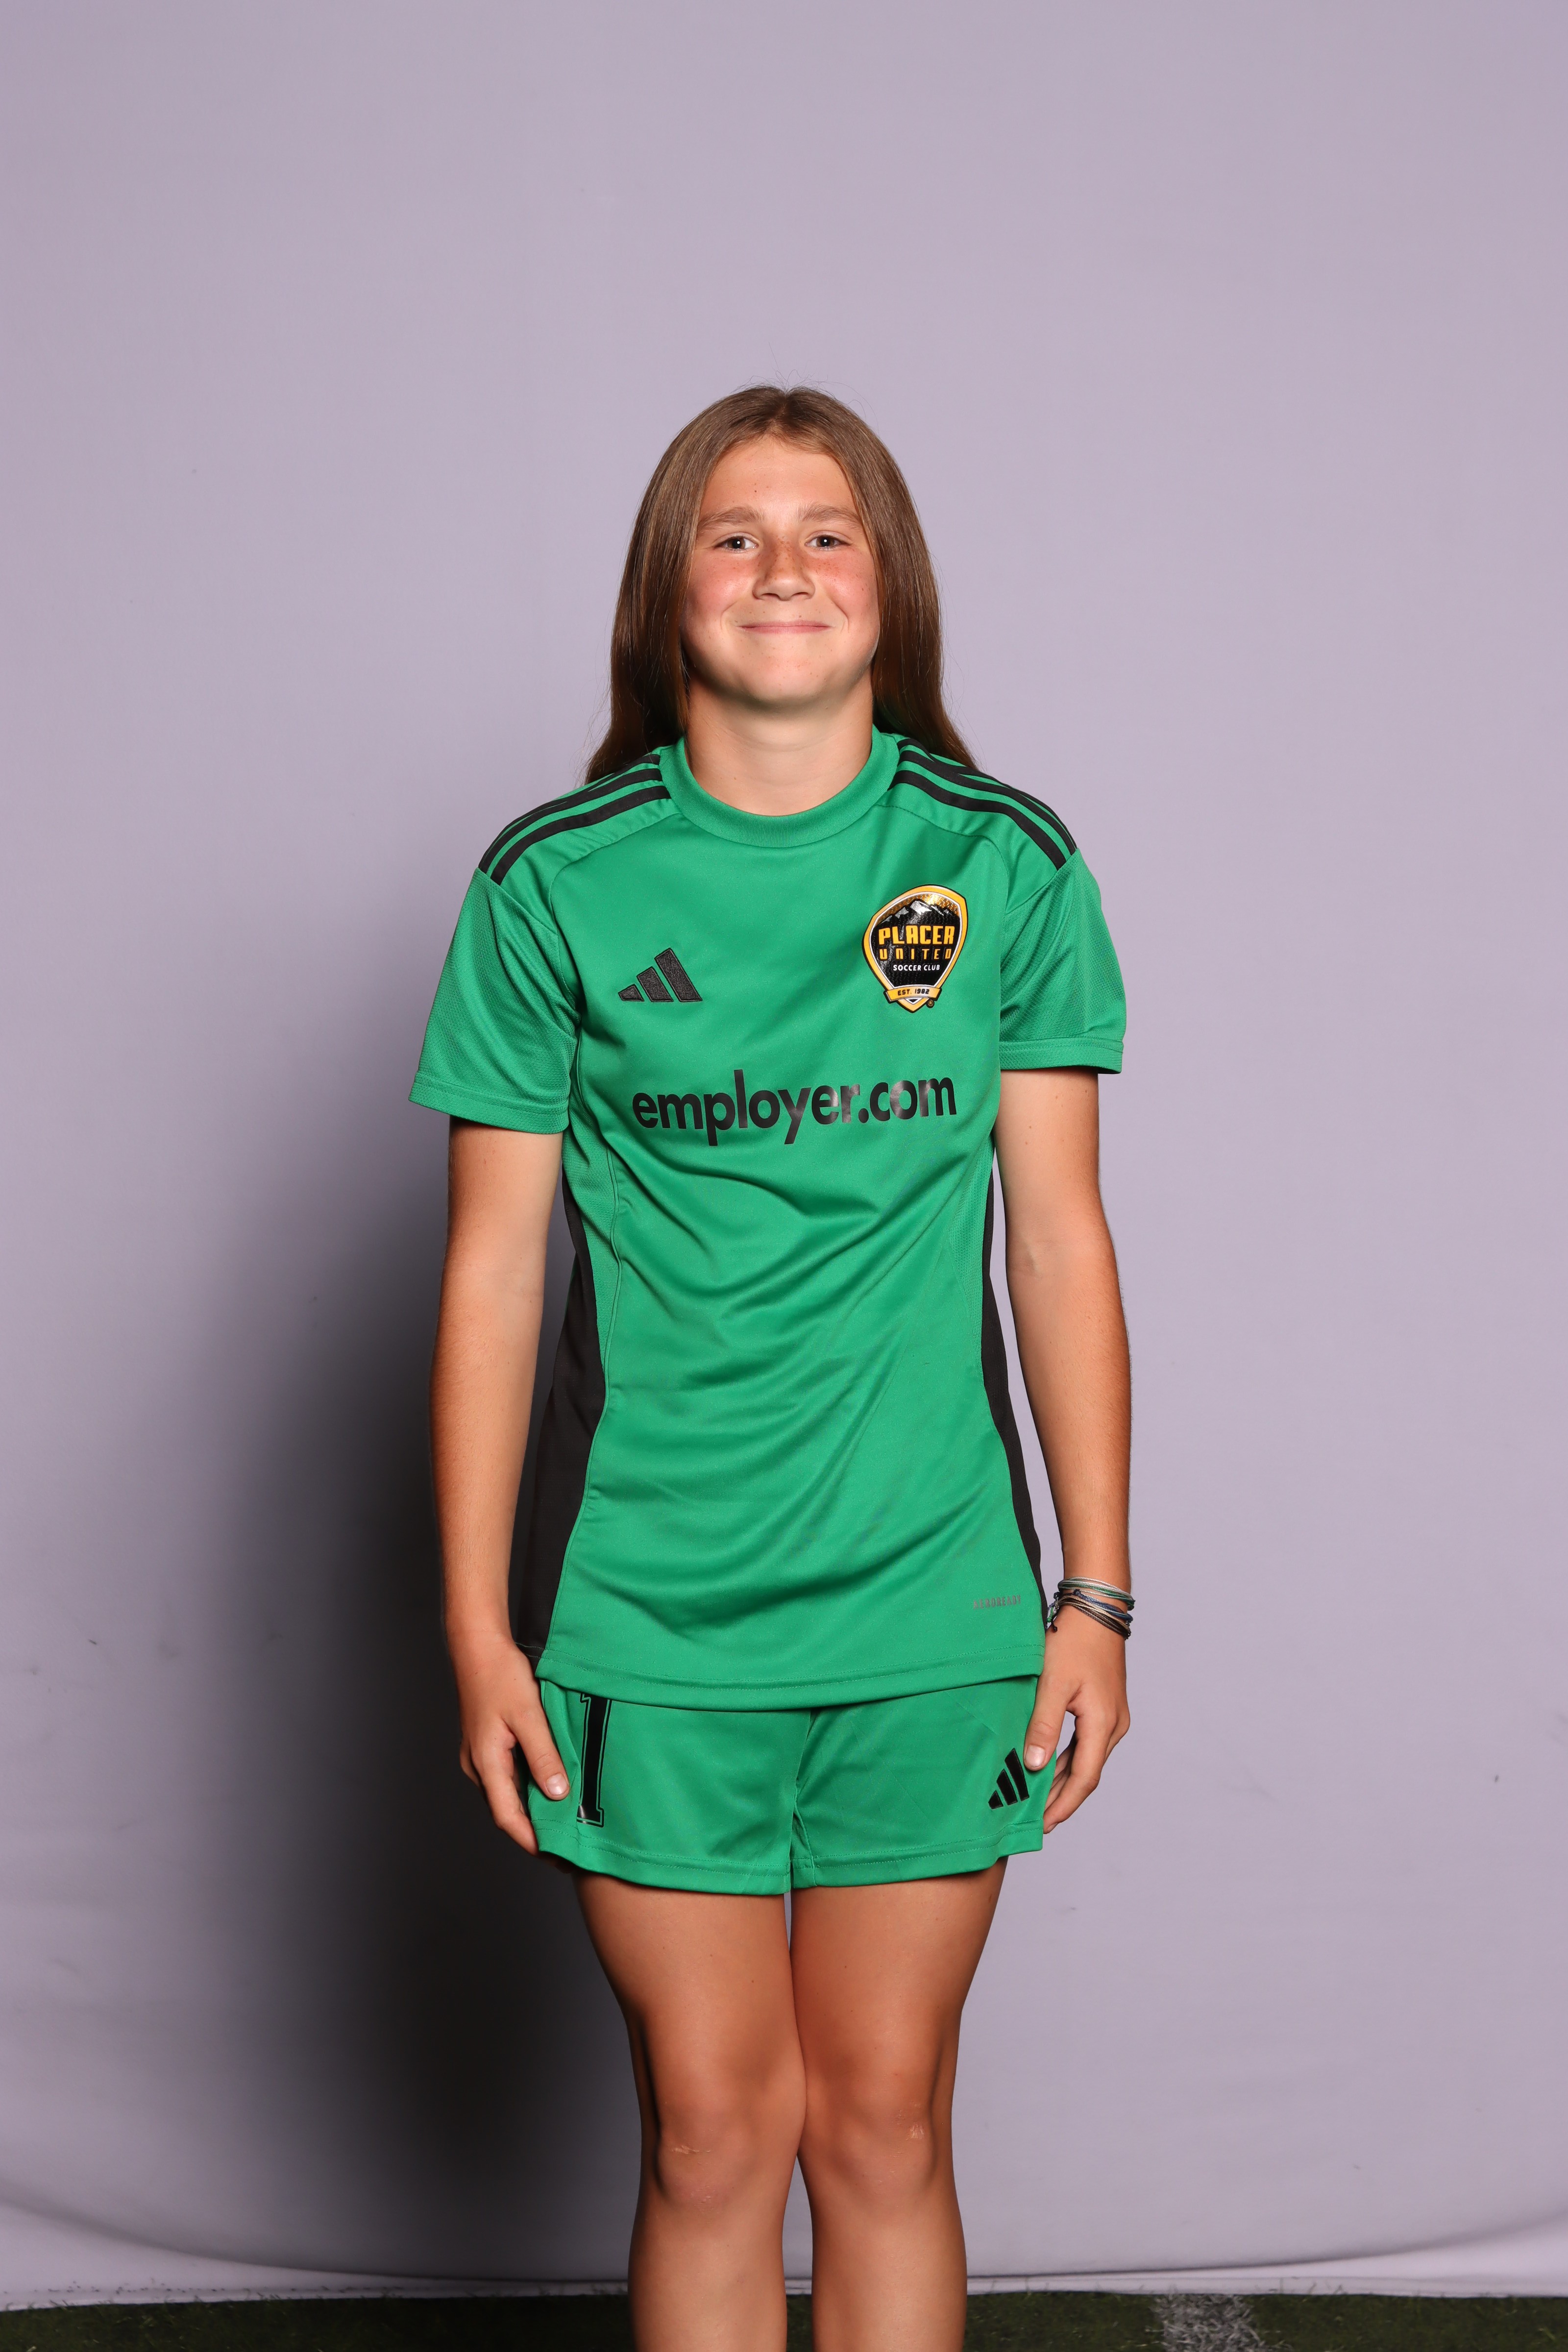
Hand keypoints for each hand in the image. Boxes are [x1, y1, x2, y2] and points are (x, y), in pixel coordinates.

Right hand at [451, 1631, 569, 1854]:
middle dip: (534, 1832)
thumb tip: (557, 1794)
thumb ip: (543, 1756)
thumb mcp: (529, 1716)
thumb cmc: (500, 1676)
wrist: (476, 1647)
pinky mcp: (486, 1745)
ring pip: (506, 1794)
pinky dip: (527, 1788)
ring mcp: (479, 1756)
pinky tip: (548, 1786)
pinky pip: (507, 1777)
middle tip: (565, 1846)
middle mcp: (478, 1766)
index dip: (531, 1841)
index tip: (556, 1858)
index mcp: (486, 1764)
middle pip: (506, 1811)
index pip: (508, 1818)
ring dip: (531, 1810)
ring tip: (561, 1822)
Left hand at [1024, 1605, 1129, 1833]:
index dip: (1063, 1805)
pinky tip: (1050, 1770)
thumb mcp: (1053, 1684)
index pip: (1084, 1778)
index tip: (1043, 1826)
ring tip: (1039, 1803)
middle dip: (1062, 1799)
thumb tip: (1036, 1767)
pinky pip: (1086, 1745)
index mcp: (1103, 1724)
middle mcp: (1114, 1726)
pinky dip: (1068, 1761)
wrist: (1096, 1610)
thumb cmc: (1073, 1642)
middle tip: (1035, 1822)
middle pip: (1087, 1774)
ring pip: (1086, 1760)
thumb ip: (1044, 1726)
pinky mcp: (1104, 1708)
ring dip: (1064, 1781)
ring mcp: (1112, 1717)